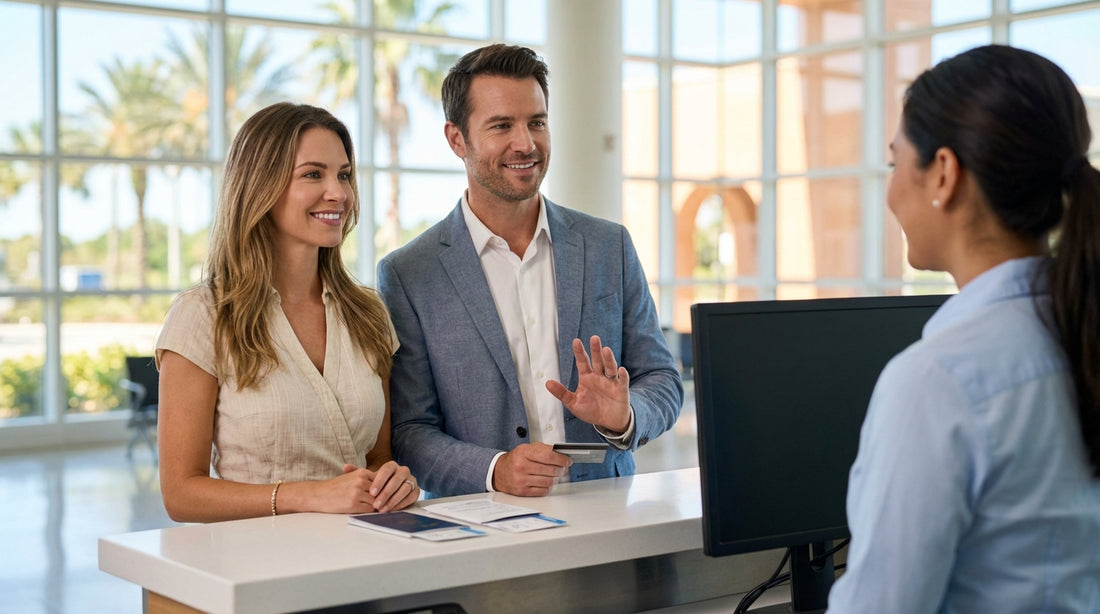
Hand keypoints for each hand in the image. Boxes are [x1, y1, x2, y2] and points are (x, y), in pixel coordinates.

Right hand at [298, 464, 418, 513]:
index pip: (382, 481)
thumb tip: (385, 486)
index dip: (387, 489)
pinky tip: (368, 512)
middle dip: (385, 499)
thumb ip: (367, 480)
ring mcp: (357, 492)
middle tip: (392, 504)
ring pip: (376, 501)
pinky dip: (370, 512)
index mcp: (362, 472)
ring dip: (378, 507)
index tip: (393, 494)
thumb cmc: (336, 487)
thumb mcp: (351, 477)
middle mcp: (361, 481)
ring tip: (381, 510)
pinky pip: (368, 510)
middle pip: (382, 491)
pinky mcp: (353, 504)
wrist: (318, 494)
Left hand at [348, 461, 419, 512]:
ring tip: (383, 509)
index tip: (371, 492)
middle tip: (376, 504)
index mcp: (392, 465)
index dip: (379, 481)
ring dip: (393, 500)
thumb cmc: (376, 486)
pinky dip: (401, 503)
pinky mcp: (416, 491)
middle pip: (396, 480)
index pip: (386, 470)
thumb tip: (345, 467)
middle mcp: (403, 471)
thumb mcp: (367, 478)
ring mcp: (411, 480)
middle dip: (386, 493)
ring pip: (404, 489)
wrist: (391, 492)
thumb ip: (357, 472)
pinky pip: (410, 497)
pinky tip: (392, 509)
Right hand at [492, 443, 571, 495]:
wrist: (498, 472)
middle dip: (561, 469)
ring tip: (555, 475)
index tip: (567, 460)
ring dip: (556, 478)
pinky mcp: (522, 491)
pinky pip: (543, 491)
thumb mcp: (527, 448)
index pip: (549, 455)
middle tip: (563, 468)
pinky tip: (546, 482)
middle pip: (551, 470)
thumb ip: (544, 449)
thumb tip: (561, 453)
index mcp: (524, 452)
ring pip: (549, 481)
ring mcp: (521, 480)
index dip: (562, 459)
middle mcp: (522, 466)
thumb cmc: (515, 459)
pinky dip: (548, 486)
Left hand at [545, 336, 630, 432]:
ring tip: (606, 350)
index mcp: (587, 377)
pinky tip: (621, 370)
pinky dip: (623, 375)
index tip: (576, 341)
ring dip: (608, 359)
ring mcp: (611, 382)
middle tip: (594, 338)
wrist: (608, 422)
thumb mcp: (573, 403)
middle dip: (596, 350)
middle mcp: (599, 376)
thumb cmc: (591, 410)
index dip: (580, 352)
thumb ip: (562, 393)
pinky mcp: (621, 390)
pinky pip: (622, 381)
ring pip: (610, 368)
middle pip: (597, 361)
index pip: (582, 362)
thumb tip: (547, 383)